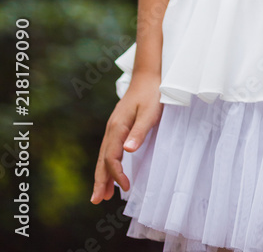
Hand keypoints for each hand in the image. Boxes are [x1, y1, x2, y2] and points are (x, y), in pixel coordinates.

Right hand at [90, 70, 162, 202]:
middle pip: (102, 159)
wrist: (147, 77)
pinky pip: (108, 149)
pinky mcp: (118, 126)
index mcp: (118, 127)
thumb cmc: (151, 95)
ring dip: (101, 175)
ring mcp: (113, 127)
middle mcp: (112, 128)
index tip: (125, 188)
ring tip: (100, 194)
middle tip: (96, 201)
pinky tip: (109, 172)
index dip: (116, 175)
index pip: (112, 157)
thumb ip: (139, 132)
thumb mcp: (149, 113)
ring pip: (103, 155)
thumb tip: (127, 151)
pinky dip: (106, 164)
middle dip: (99, 180)